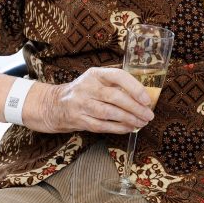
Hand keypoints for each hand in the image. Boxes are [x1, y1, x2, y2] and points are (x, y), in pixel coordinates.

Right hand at [29, 67, 154, 133]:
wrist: (54, 104)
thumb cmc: (83, 91)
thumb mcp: (95, 80)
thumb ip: (115, 84)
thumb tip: (143, 96)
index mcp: (94, 74)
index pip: (117, 76)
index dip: (134, 87)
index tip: (147, 99)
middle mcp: (87, 87)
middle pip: (114, 97)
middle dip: (135, 108)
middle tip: (148, 115)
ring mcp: (81, 104)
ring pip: (109, 113)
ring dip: (128, 119)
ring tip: (142, 122)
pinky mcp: (79, 120)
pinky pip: (102, 126)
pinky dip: (118, 128)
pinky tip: (129, 128)